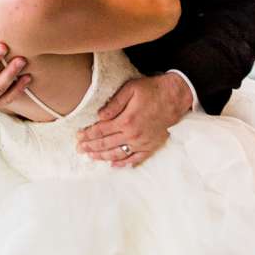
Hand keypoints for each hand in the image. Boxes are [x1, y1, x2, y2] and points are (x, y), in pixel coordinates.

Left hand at [77, 72, 191, 169]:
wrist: (176, 97)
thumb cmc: (153, 90)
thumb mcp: (131, 89)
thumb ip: (114, 103)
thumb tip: (99, 116)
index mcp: (126, 120)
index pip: (101, 130)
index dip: (88, 134)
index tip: (78, 136)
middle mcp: (133, 135)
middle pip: (106, 144)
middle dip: (90, 147)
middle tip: (79, 149)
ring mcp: (142, 143)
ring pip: (118, 154)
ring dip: (102, 156)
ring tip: (91, 157)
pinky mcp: (151, 146)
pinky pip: (135, 159)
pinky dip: (124, 164)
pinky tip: (114, 165)